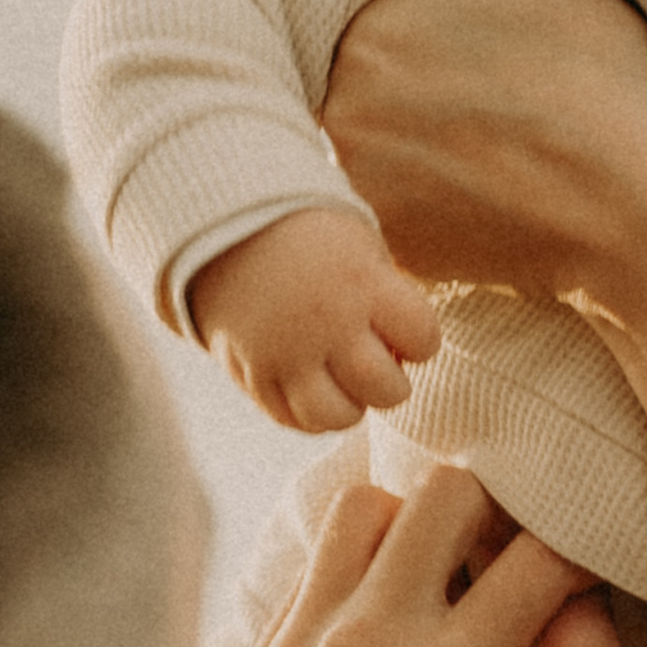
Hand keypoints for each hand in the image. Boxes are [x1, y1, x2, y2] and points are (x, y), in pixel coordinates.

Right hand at [186, 205, 439, 432]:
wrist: (223, 227)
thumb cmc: (310, 238)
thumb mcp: (360, 246)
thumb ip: (389, 297)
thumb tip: (404, 356)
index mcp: (361, 282)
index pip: (423, 339)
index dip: (420, 340)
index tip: (404, 331)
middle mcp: (326, 323)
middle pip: (385, 389)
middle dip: (390, 383)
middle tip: (375, 362)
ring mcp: (285, 353)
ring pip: (337, 417)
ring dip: (350, 406)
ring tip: (343, 383)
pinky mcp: (251, 374)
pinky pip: (292, 420)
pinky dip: (309, 413)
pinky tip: (311, 386)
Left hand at [215, 466, 589, 646]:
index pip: (541, 559)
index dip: (589, 551)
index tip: (605, 569)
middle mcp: (371, 635)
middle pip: (450, 490)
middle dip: (502, 507)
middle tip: (519, 556)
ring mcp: (306, 634)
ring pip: (368, 504)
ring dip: (418, 524)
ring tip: (446, 577)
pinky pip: (315, 563)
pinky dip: (360, 567)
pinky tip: (386, 622)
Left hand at [321, 0, 646, 328]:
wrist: (643, 217)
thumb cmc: (601, 81)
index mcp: (366, 26)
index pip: (332, 15)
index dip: (375, 26)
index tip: (427, 42)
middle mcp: (340, 109)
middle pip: (329, 89)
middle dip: (368, 91)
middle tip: (446, 101)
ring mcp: (360, 188)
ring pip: (347, 156)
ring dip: (381, 153)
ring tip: (458, 152)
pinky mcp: (388, 251)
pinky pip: (372, 223)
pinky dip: (405, 212)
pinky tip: (463, 200)